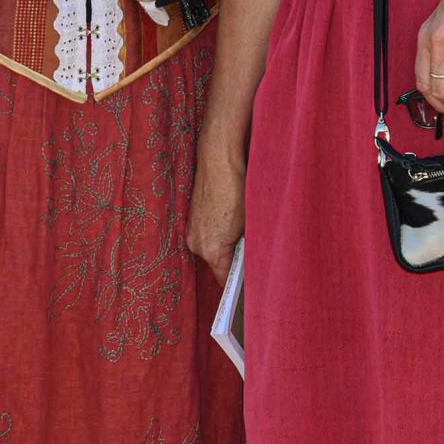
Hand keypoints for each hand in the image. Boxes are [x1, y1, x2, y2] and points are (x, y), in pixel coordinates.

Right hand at [188, 139, 245, 284]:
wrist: (218, 159)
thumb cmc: (236, 189)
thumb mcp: (249, 224)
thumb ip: (247, 249)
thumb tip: (252, 261)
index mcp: (211, 249)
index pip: (224, 279)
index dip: (238, 282)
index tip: (250, 284)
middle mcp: (196, 243)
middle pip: (217, 264)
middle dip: (233, 261)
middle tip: (252, 253)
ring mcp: (192, 230)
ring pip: (213, 248)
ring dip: (226, 245)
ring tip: (241, 231)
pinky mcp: (192, 217)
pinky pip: (208, 234)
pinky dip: (219, 232)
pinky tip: (231, 219)